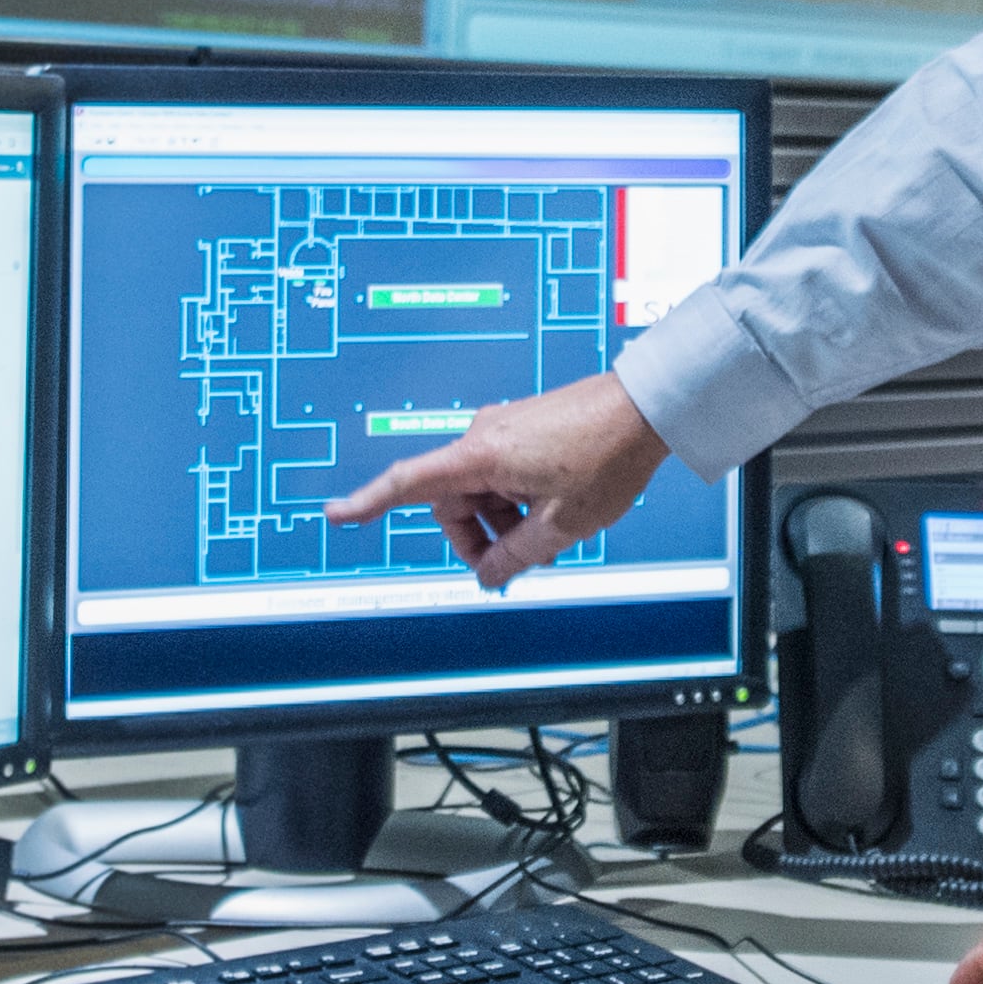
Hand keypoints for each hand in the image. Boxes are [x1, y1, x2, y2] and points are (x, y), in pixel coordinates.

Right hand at [320, 371, 667, 587]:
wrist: (646, 408)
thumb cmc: (607, 456)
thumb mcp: (562, 525)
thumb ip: (517, 556)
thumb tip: (490, 575)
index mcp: (482, 455)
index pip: (410, 483)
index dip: (368, 503)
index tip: (335, 514)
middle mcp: (484, 436)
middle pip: (452, 501)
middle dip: (477, 538)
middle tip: (514, 566)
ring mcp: (504, 430)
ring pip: (482, 492)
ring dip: (503, 522)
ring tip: (548, 542)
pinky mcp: (524, 429)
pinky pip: (503, 475)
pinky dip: (518, 502)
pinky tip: (552, 518)